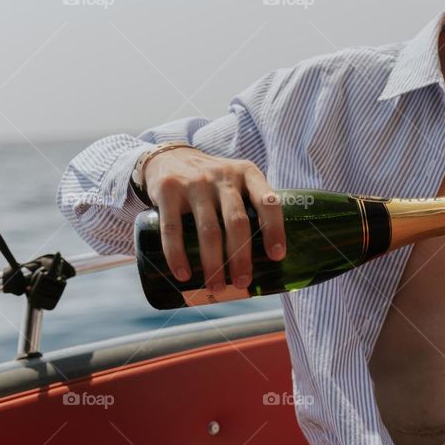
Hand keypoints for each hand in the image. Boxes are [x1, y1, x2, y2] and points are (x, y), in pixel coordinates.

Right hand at [142, 147, 285, 288]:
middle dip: (241, 257)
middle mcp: (223, 177)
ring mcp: (194, 183)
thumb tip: (270, 261)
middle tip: (242, 283)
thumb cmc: (213, 181)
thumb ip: (252, 206)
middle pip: (237, 222)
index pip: (268, 202)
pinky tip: (183, 274)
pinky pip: (172, 229)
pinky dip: (177, 255)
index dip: (274, 230)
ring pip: (208, 230)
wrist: (169, 156)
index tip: (276, 257)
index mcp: (247, 174)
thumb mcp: (237, 180)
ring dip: (213, 264)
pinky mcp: (168, 191)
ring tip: (216, 287)